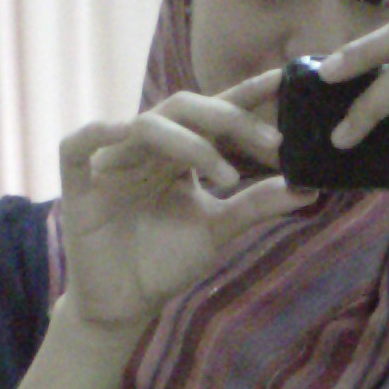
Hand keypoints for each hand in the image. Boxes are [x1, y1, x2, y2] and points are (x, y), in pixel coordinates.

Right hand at [58, 68, 316, 332]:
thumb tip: (309, 188)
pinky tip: (126, 132)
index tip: (286, 82)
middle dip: (231, 120)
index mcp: (179, 153)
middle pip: (186, 109)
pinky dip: (101, 132)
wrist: (122, 306)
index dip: (247, 96)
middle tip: (274, 142)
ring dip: (191, 143)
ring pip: (148, 126)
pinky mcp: (78, 180)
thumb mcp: (217, 231)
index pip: (215, 115)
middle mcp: (147, 148)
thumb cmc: (165, 264)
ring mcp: (112, 159)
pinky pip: (80, 143)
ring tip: (228, 177)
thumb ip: (256, 205)